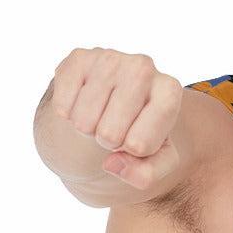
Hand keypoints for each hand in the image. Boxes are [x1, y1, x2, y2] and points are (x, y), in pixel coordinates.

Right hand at [50, 47, 183, 186]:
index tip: (137, 138)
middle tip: (114, 127)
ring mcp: (110, 58)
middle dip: (108, 141)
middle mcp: (143, 67)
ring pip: (84, 121)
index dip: (132, 152)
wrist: (112, 104)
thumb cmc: (138, 133)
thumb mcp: (155, 161)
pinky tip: (82, 103)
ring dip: (87, 128)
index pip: (140, 145)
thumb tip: (112, 164)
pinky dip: (67, 115)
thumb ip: (146, 174)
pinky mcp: (79, 58)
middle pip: (109, 134)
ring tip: (100, 115)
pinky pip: (63, 106)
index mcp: (169, 92)